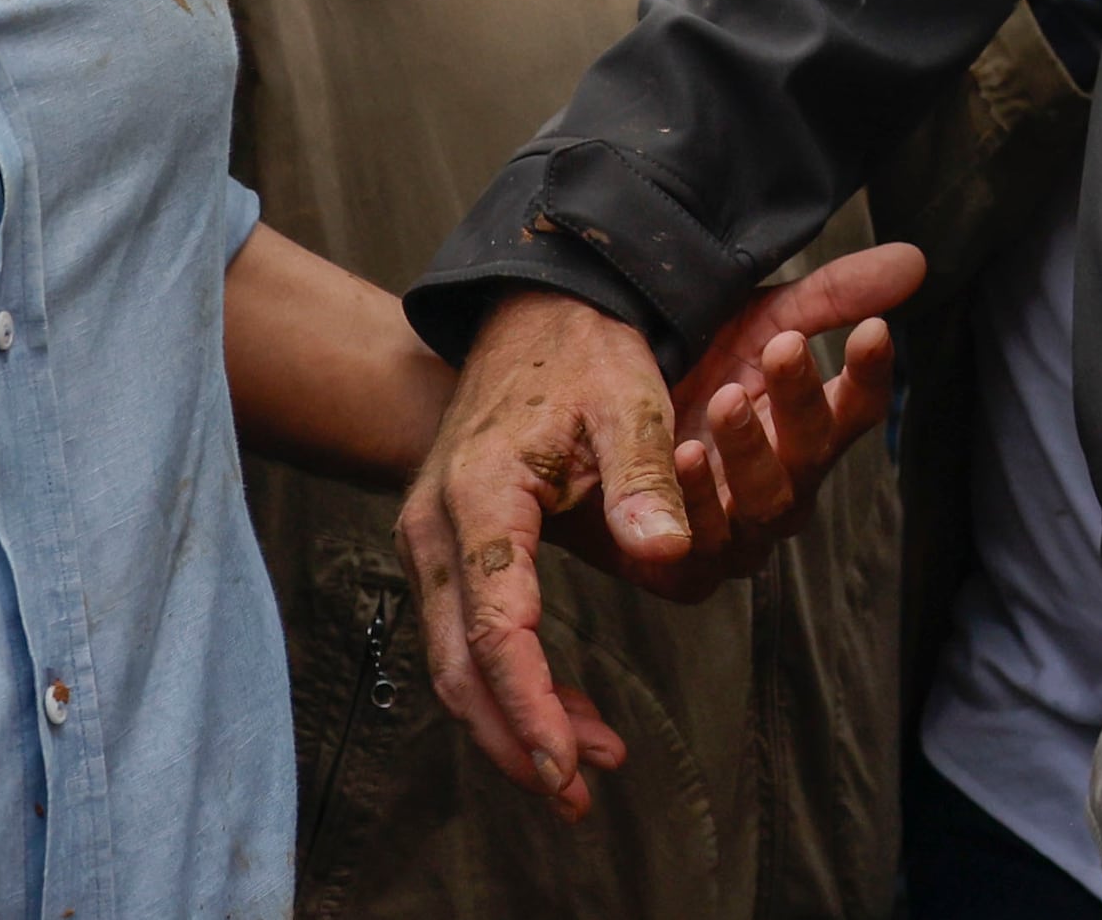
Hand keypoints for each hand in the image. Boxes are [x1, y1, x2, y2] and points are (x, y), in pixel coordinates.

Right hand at [393, 244, 918, 821]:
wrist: (529, 307)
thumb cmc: (580, 351)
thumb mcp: (628, 398)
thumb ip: (644, 477)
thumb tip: (667, 552)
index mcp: (481, 495)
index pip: (498, 628)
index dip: (532, 705)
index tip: (569, 764)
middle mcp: (438, 526)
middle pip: (460, 666)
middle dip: (514, 739)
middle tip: (575, 795)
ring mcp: (434, 539)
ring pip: (457, 661)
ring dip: (513, 721)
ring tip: (584, 768)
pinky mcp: (450, 548)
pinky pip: (468, 636)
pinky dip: (510, 684)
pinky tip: (564, 713)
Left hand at [598, 243, 917, 592]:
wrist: (598, 414)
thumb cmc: (695, 372)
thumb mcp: (760, 321)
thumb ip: (832, 296)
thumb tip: (916, 258)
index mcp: (808, 426)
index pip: (856, 406)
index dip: (869, 373)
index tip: (872, 330)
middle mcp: (785, 482)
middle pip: (812, 454)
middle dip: (800, 403)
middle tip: (782, 350)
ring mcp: (741, 530)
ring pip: (764, 505)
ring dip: (749, 453)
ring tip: (726, 401)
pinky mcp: (690, 569)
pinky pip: (703, 549)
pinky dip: (696, 503)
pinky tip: (684, 457)